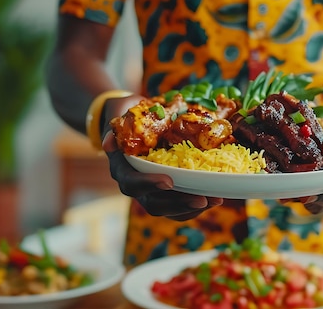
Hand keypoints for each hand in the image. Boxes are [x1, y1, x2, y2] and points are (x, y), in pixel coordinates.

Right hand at [101, 96, 222, 220]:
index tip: (168, 181)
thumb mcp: (119, 113)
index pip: (131, 183)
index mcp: (122, 168)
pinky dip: (194, 206)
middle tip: (202, 199)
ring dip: (191, 207)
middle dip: (178, 202)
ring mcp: (149, 191)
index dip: (149, 184)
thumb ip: (115, 127)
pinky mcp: (164, 193)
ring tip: (215, 200)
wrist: (131, 122)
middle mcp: (134, 184)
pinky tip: (214, 199)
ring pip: (168, 209)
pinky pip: (178, 207)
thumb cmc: (127, 115)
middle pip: (153, 203)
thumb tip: (108, 143)